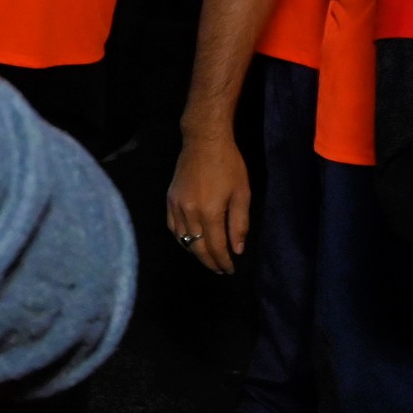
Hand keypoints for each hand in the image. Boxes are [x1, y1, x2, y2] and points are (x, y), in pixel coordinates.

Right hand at [165, 127, 251, 274]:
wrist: (204, 142)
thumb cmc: (229, 165)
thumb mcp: (242, 193)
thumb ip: (239, 223)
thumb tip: (237, 249)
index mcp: (210, 212)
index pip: (215, 246)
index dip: (223, 260)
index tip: (230, 269)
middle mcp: (190, 213)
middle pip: (197, 246)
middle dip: (209, 261)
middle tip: (220, 269)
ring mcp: (176, 206)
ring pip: (183, 239)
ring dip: (195, 252)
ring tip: (207, 258)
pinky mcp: (170, 200)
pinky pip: (173, 227)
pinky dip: (181, 239)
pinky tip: (190, 241)